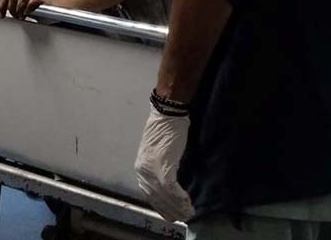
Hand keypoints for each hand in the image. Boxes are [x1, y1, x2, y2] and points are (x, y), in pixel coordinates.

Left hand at [0, 0, 50, 18]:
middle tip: (15, 16)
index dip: (2, 6)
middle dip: (11, 9)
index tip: (1, 15)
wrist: (54, 9)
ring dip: (19, 10)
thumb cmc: (37, 6)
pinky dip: (28, 9)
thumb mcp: (23, 0)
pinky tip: (28, 13)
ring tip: (22, 16)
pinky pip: (31, 2)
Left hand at [135, 106, 195, 222]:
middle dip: (171, 210)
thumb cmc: (166, 129)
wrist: (167, 113)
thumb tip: (170, 185)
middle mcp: (143, 172)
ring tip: (189, 212)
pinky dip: (180, 197)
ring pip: (165, 195)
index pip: (150, 195)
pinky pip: (171, 188)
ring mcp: (151, 169)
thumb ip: (161, 168)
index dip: (162, 206)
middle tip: (184, 216)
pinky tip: (188, 201)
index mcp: (141, 169)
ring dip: (178, 206)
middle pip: (157, 198)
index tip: (172, 214)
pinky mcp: (163, 166)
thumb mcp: (160, 153)